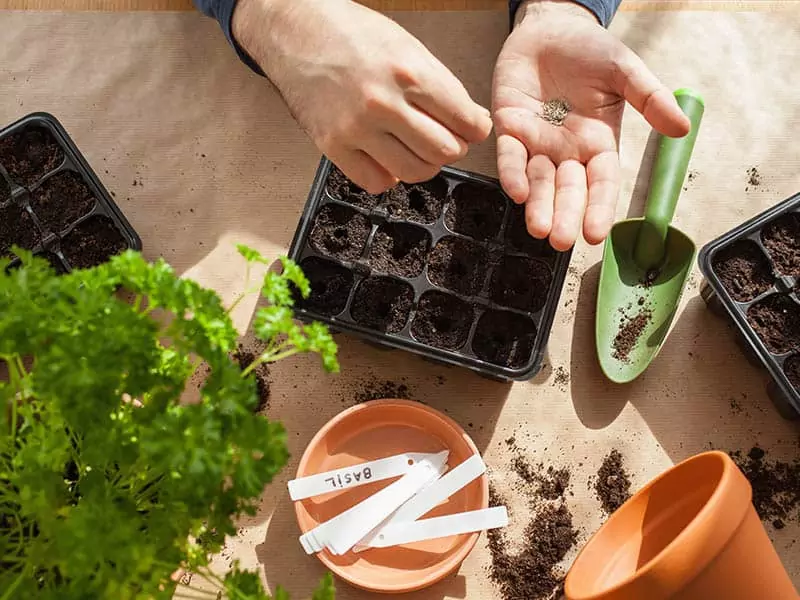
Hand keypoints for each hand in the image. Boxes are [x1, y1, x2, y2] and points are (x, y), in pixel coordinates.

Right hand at [233, 0, 492, 193]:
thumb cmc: (351, 34)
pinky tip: (386, 156)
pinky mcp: (333, 145)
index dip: (475, 129)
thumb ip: (442, 86)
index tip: (470, 129)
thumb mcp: (408, 47)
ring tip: (416, 148)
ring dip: (423, 164)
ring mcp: (356, 127)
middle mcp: (383, 102)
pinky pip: (376, 182)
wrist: (296, 31)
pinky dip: (388, 175)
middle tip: (443, 138)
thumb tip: (474, 121)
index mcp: (409, 72)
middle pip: (444, 151)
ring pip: (414, 171)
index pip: (465, 121)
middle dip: (451, 147)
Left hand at [492, 0, 690, 250]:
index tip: (596, 235)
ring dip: (537, 206)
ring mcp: (536, 143)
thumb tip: (682, 129)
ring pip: (538, 181)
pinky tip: (517, 192)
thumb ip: (650, 98)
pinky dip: (512, 173)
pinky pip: (509, 156)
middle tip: (561, 241)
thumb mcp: (625, 72)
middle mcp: (567, 151)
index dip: (599, 208)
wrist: (550, 28)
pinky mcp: (509, 129)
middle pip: (567, 190)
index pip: (601, 183)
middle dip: (564, 216)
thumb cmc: (590, 50)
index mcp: (598, 144)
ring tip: (538, 229)